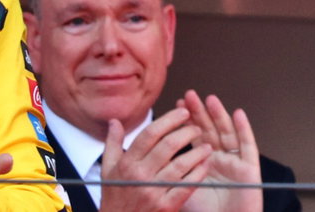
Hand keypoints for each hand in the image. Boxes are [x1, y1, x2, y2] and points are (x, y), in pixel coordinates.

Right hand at [98, 109, 213, 211]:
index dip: (169, 120)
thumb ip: (112, 144)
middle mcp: (140, 176)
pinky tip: (205, 165)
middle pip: (168, 146)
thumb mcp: (108, 170)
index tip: (183, 112)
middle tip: (197, 127)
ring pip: (180, 165)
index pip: (150, 134)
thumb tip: (115, 121)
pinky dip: (198, 173)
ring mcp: (153, 192)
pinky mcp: (166, 206)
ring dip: (197, 152)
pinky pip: (186, 186)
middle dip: (186, 132)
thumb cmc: (115, 198)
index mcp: (127, 164)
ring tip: (206, 145)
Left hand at [179, 91, 262, 211]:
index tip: (177, 106)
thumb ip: (170, 178)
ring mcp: (235, 163)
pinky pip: (248, 145)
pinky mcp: (250, 169)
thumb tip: (150, 165)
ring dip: (219, 115)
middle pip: (210, 131)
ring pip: (227, 133)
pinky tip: (238, 114)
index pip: (193, 138)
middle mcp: (219, 161)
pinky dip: (244, 129)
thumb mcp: (180, 195)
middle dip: (200, 112)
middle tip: (190, 96)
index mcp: (203, 166)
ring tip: (209, 99)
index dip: (186, 122)